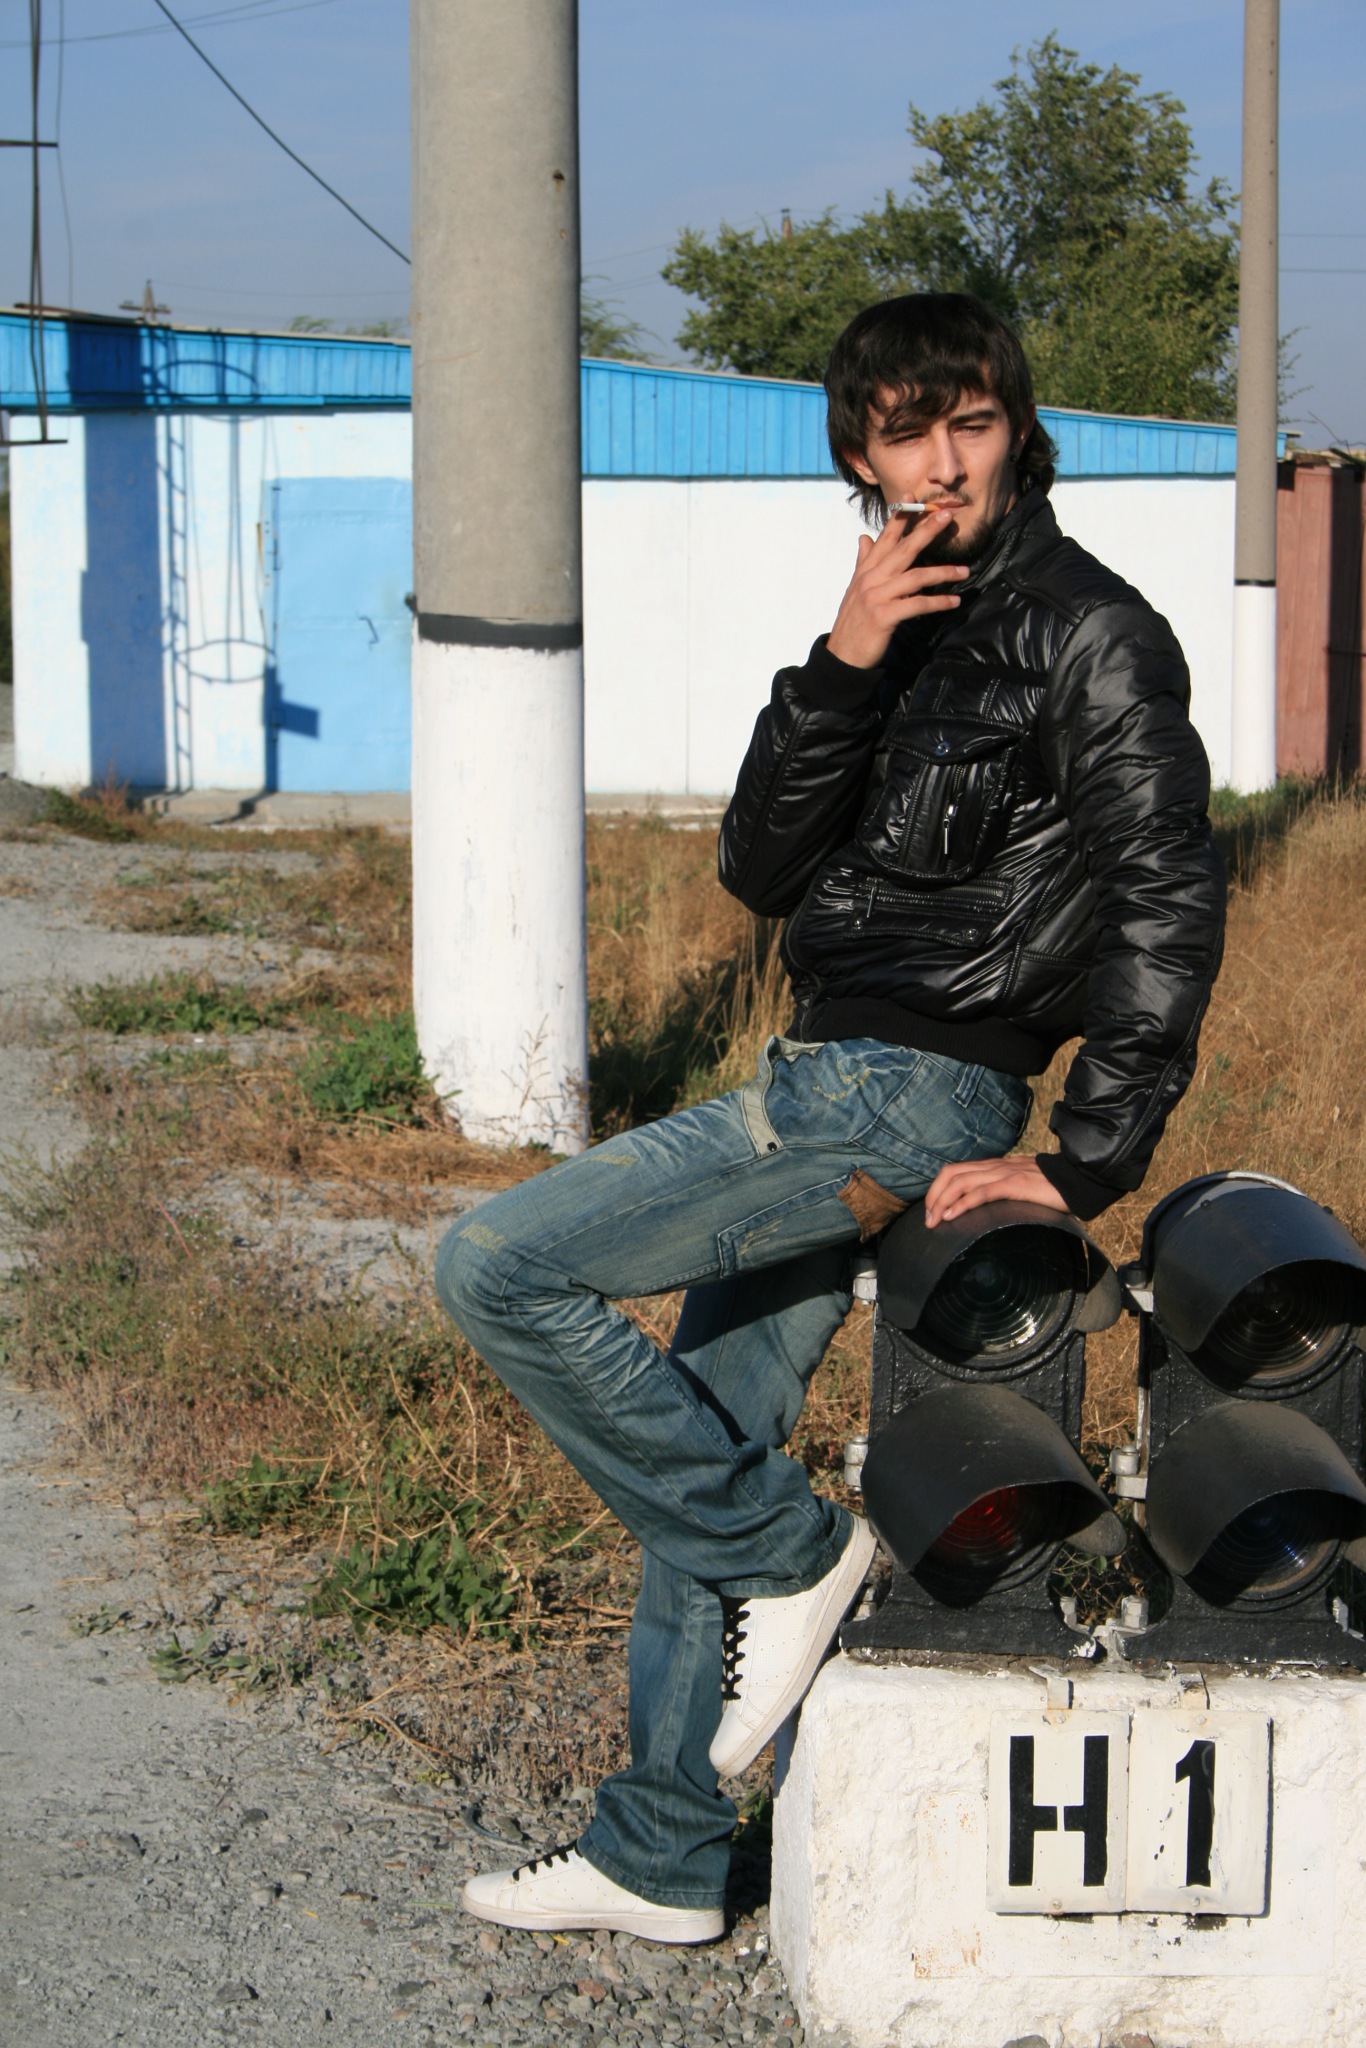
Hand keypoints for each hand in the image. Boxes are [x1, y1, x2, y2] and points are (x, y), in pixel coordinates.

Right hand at [826, 506, 968, 669]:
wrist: (842, 656)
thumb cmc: (853, 622)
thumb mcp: (856, 589)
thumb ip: (863, 562)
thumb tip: (864, 538)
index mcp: (866, 570)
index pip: (885, 538)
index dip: (899, 517)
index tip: (913, 498)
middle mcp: (871, 579)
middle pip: (903, 549)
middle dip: (926, 531)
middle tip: (947, 516)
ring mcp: (877, 596)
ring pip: (915, 576)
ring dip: (943, 572)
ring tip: (964, 571)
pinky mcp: (885, 615)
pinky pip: (917, 604)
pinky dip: (938, 602)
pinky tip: (954, 601)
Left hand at [923, 1155, 1069, 1227]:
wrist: (1080, 1179)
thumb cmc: (1053, 1189)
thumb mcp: (1022, 1190)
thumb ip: (1005, 1196)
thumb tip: (990, 1215)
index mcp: (995, 1167)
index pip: (955, 1171)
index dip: (938, 1190)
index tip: (933, 1212)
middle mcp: (995, 1167)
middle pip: (951, 1174)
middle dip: (933, 1196)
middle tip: (929, 1220)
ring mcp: (1004, 1173)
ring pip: (961, 1181)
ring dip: (942, 1202)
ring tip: (935, 1221)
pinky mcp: (1015, 1184)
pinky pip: (982, 1191)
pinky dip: (963, 1203)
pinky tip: (952, 1216)